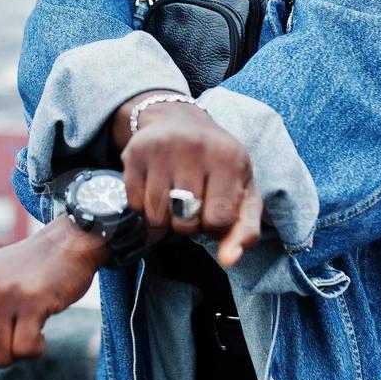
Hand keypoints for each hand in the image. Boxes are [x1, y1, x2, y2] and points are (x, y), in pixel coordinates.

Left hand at [0, 214, 107, 379]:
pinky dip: (36, 349)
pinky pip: (25, 350)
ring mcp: (3, 294)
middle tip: (13, 328)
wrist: (65, 244)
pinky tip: (41, 328)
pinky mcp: (32, 300)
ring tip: (28, 324)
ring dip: (19, 351)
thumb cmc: (21, 275)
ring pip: (2, 357)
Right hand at [116, 95, 261, 266]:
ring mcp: (162, 149)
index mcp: (229, 159)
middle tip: (191, 206)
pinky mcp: (135, 153)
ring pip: (157, 217)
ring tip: (174, 202)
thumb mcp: (243, 190)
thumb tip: (229, 260)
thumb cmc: (217, 163)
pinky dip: (145, 209)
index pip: (218, 221)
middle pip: (185, 222)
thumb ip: (245, 229)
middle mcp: (195, 149)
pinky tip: (156, 192)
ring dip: (165, 221)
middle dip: (188, 225)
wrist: (178, 119)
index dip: (214, 227)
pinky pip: (135, 205)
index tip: (213, 212)